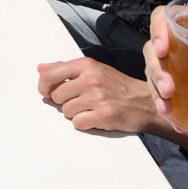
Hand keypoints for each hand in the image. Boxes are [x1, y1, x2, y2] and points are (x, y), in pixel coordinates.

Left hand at [36, 57, 158, 133]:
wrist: (146, 102)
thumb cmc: (118, 86)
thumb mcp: (94, 70)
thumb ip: (65, 68)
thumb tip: (41, 68)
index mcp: (86, 65)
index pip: (50, 74)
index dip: (44, 86)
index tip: (48, 92)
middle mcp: (91, 79)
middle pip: (57, 96)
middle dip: (65, 101)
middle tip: (80, 100)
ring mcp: (98, 97)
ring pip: (66, 111)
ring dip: (76, 113)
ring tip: (91, 108)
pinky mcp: (104, 115)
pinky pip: (77, 123)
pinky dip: (84, 123)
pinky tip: (95, 117)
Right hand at [144, 6, 187, 127]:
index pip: (162, 18)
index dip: (156, 31)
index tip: (163, 50)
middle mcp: (176, 39)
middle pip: (153, 50)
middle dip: (157, 72)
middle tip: (169, 91)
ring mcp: (174, 60)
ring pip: (154, 71)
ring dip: (156, 91)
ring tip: (167, 110)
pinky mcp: (177, 78)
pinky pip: (163, 90)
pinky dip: (166, 105)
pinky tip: (175, 122)